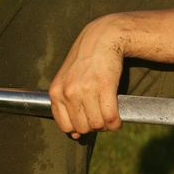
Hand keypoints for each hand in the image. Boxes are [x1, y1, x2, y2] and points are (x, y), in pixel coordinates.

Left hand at [48, 15, 126, 136]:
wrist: (101, 38)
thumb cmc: (85, 61)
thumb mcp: (67, 80)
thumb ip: (66, 105)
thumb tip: (74, 135)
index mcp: (56, 92)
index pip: (65, 126)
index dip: (78, 129)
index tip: (87, 122)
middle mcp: (68, 92)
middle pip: (83, 128)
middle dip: (93, 126)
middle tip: (101, 116)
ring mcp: (86, 89)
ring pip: (97, 124)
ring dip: (106, 125)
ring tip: (109, 116)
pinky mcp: (105, 86)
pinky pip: (111, 117)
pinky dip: (116, 123)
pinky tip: (118, 118)